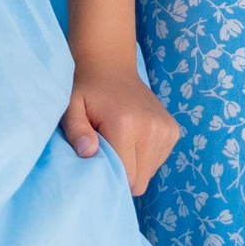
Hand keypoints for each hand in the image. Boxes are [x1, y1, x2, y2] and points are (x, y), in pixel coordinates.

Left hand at [62, 55, 179, 195]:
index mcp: (126, 125)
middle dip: (124, 174)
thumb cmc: (87, 90)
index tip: (100, 162)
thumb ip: (76, 131)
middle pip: (141, 181)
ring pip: (151, 172)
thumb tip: (88, 152)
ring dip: (135, 164)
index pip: (128, 178)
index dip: (112, 177)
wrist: (110, 65)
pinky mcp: (173, 130)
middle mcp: (152, 128)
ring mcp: (166, 128)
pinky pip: (159, 160)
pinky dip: (146, 156)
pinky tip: (133, 137)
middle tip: (109, 151)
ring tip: (120, 141)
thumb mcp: (71, 107)